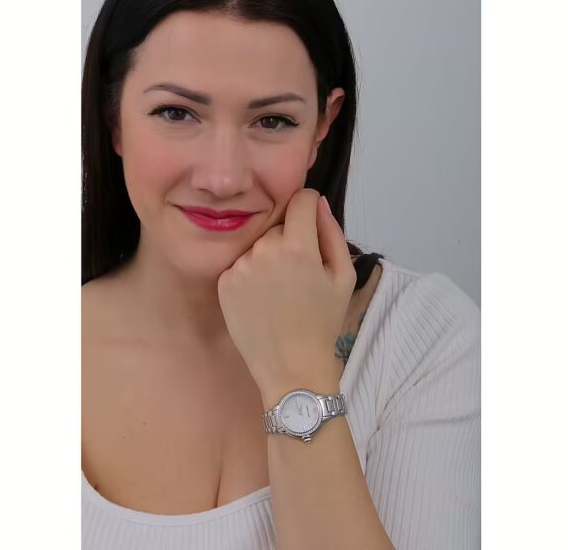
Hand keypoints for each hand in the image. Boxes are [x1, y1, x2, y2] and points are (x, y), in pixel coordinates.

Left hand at [217, 188, 356, 402]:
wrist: (291, 366)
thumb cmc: (323, 322)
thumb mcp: (343, 277)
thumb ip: (332, 233)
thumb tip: (317, 202)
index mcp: (297, 246)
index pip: (300, 200)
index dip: (309, 205)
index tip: (311, 219)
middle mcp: (264, 249)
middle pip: (279, 226)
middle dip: (290, 239)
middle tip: (299, 272)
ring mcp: (240, 266)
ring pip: (258, 245)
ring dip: (268, 257)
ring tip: (279, 289)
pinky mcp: (224, 282)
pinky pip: (241, 264)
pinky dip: (251, 274)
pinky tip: (261, 298)